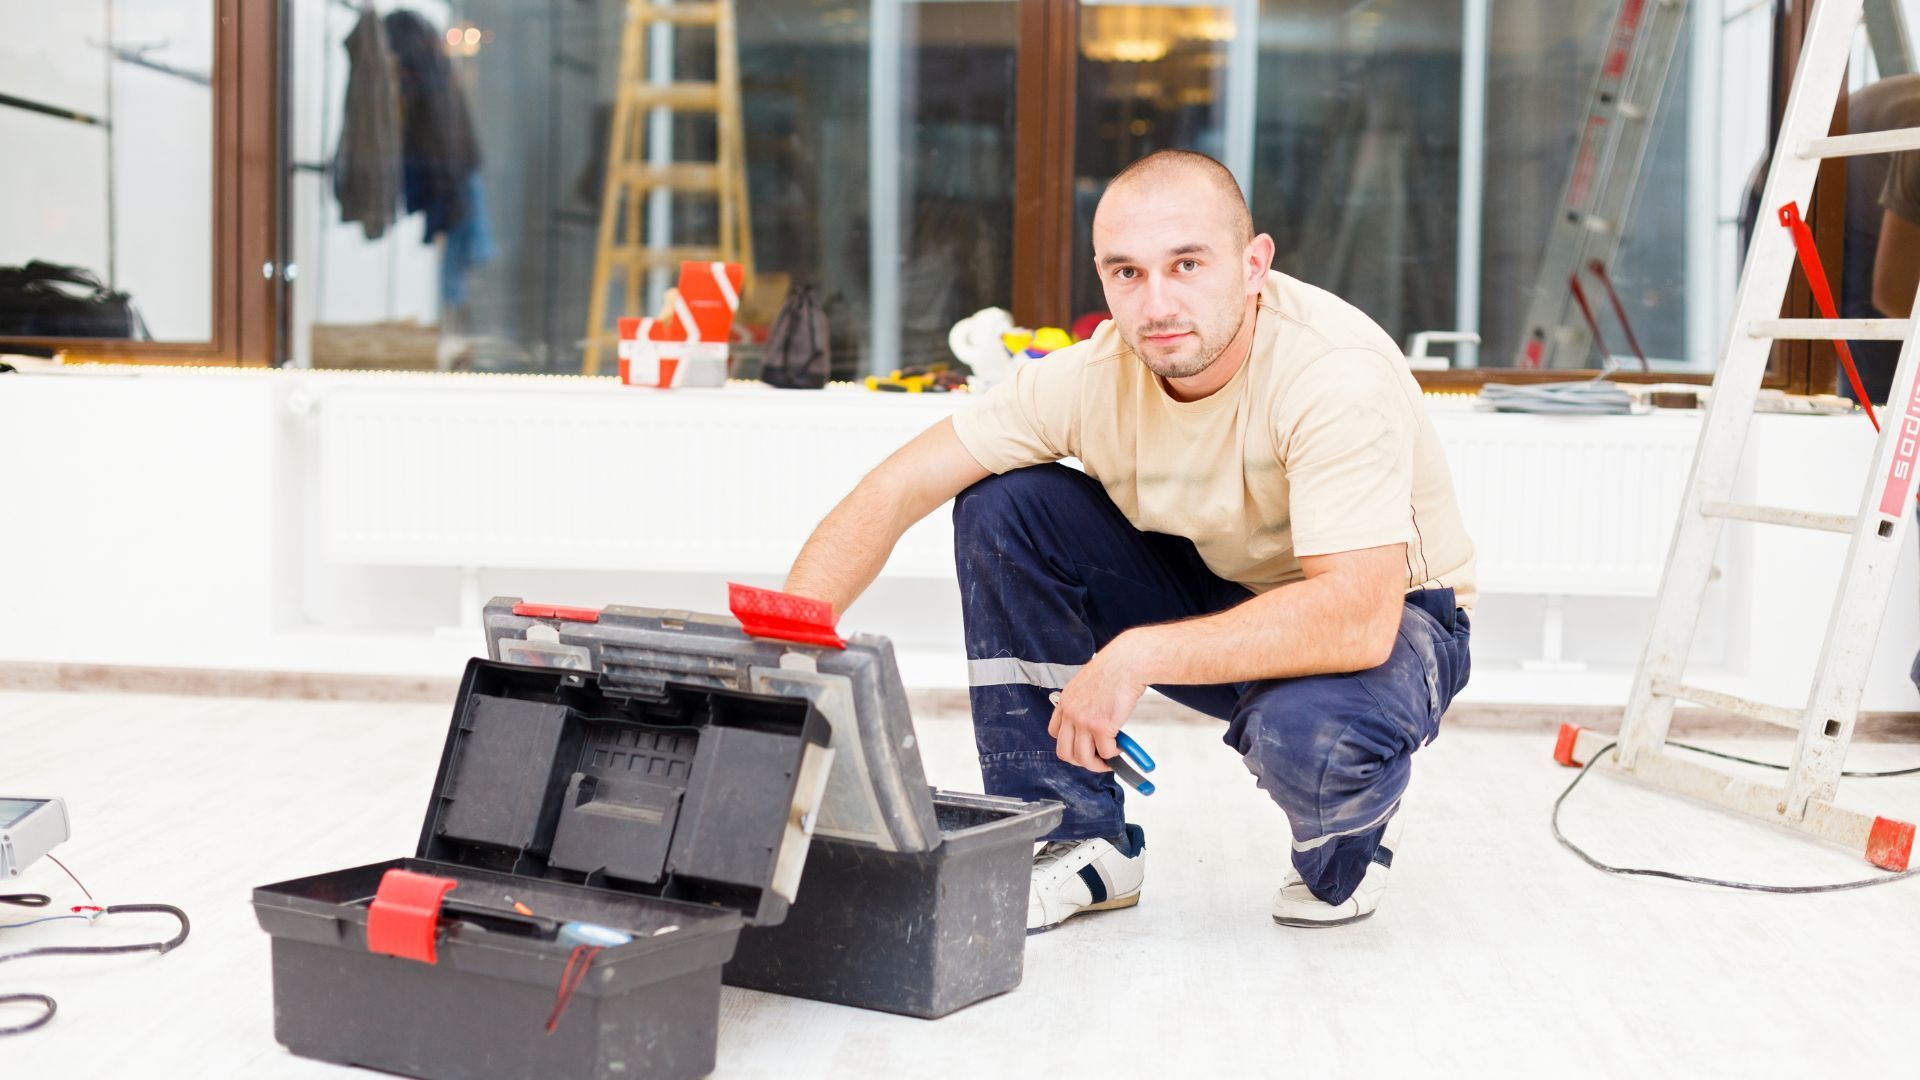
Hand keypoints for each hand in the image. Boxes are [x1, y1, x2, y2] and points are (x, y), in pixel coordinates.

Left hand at [1048, 636, 1148, 772]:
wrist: (1127, 663)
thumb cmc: (1113, 670)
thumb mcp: (1087, 685)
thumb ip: (1084, 704)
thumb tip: (1092, 724)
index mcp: (1065, 701)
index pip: (1054, 733)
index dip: (1068, 743)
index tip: (1082, 745)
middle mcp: (1070, 713)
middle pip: (1064, 752)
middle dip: (1081, 761)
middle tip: (1095, 760)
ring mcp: (1084, 721)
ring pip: (1083, 758)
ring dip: (1098, 764)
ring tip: (1109, 758)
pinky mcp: (1101, 726)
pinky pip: (1106, 752)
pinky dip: (1115, 754)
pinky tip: (1122, 746)